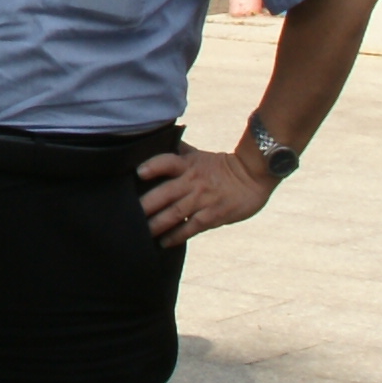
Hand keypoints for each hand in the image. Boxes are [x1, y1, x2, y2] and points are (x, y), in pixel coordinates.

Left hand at [137, 138, 277, 245]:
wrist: (252, 176)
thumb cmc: (221, 166)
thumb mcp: (199, 155)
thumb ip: (179, 152)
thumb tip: (159, 140)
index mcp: (188, 165)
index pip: (167, 162)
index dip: (154, 166)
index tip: (139, 173)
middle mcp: (193, 182)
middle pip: (165, 193)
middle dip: (146, 204)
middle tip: (129, 215)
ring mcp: (202, 200)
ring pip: (175, 213)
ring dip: (156, 224)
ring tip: (142, 232)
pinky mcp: (213, 216)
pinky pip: (191, 227)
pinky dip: (176, 236)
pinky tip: (164, 242)